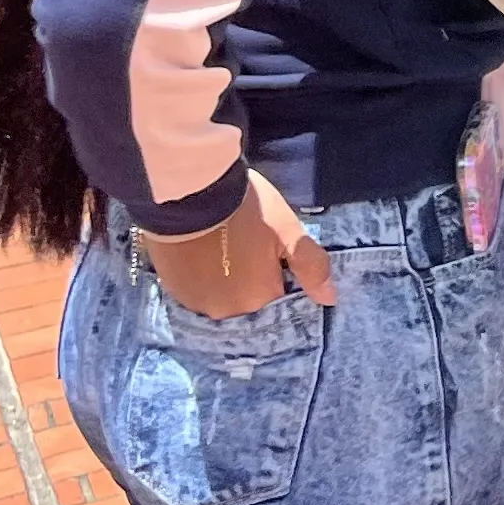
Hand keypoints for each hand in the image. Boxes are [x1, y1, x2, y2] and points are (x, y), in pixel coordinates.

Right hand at [138, 175, 339, 317]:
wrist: (188, 193)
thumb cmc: (246, 210)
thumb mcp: (288, 231)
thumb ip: (312, 267)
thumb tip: (330, 299)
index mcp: (260, 299)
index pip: (279, 297)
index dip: (278, 273)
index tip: (272, 252)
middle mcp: (227, 311)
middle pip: (249, 299)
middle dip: (252, 277)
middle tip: (247, 243)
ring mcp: (196, 303)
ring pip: (222, 295)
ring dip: (226, 278)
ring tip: (223, 246)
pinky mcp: (173, 290)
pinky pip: (197, 289)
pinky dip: (203, 276)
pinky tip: (203, 253)